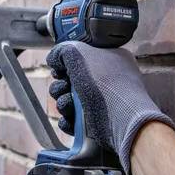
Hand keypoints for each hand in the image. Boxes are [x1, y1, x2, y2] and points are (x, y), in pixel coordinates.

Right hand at [46, 41, 174, 174]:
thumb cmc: (103, 81)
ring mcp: (103, 103)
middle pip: (71, 81)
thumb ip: (61, 50)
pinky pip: (74, 121)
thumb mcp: (78, 53)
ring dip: (62, 102)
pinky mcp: (96, 124)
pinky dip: (68, 120)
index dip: (66, 64)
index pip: (81, 58)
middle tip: (64, 87)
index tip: (60, 69)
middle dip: (60, 85)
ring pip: (70, 101)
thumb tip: (54, 60)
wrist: (120, 117)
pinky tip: (70, 119)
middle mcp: (107, 80)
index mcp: (110, 59)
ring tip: (67, 104)